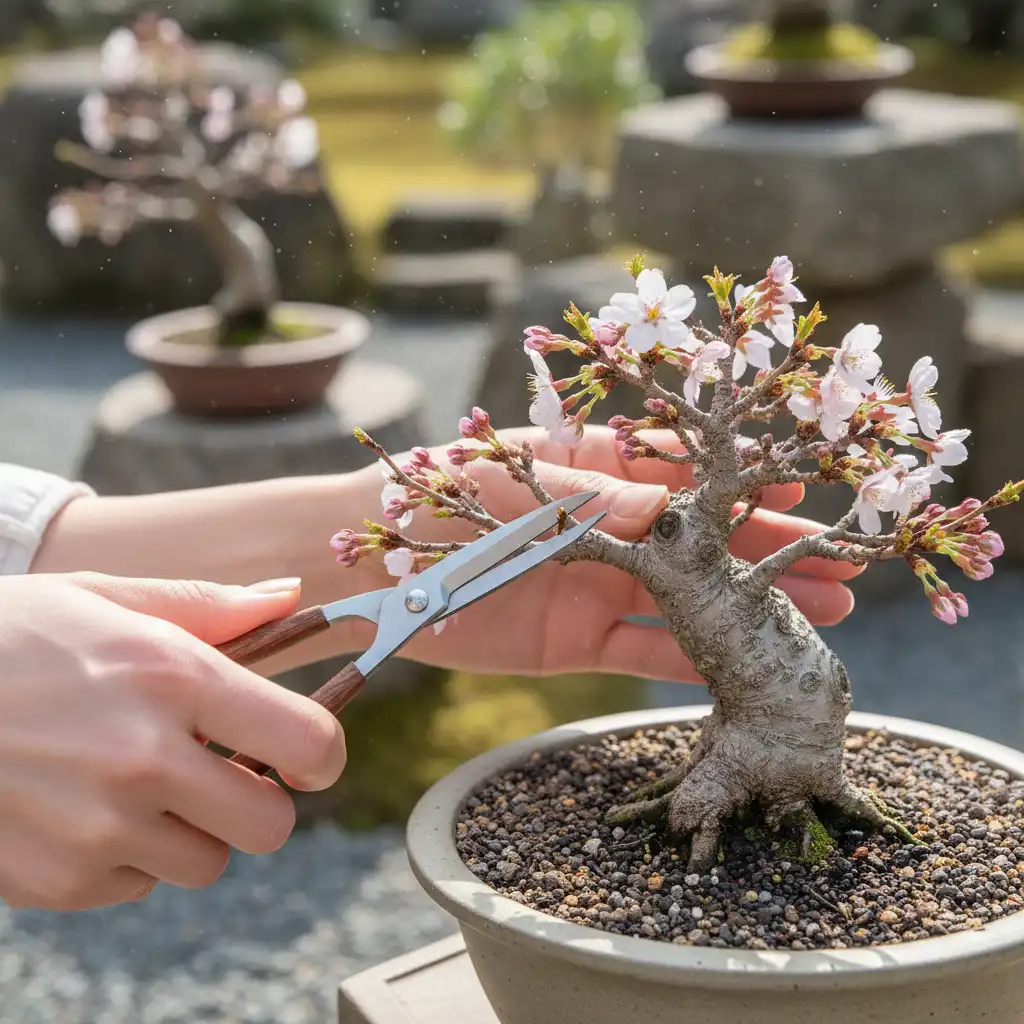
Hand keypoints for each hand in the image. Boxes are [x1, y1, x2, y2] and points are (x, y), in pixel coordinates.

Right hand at [0, 572, 345, 911]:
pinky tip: (85, 807)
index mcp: (172, 677)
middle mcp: (143, 758)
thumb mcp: (107, 598)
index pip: (306, 741)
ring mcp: (98, 830)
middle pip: (271, 824)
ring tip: (139, 781)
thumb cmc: (10, 635)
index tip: (306, 751)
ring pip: (208, 863)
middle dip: (259, 799)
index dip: (322, 753)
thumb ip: (208, 607)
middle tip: (221, 769)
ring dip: (192, 830)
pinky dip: (128, 857)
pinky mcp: (58, 881)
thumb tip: (290, 599)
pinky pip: (138, 886)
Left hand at [347, 426, 861, 682]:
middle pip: (706, 543)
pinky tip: (748, 661)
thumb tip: (673, 509)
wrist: (369, 567)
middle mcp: (608, 532)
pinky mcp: (576, 642)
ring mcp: (597, 588)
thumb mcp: (525, 492)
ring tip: (824, 615)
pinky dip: (696, 656)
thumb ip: (598, 502)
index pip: (687, 476)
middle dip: (771, 551)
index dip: (743, 483)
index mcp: (596, 475)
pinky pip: (647, 650)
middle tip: (842, 567)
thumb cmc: (441, 500)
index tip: (800, 488)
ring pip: (692, 600)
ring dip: (752, 607)